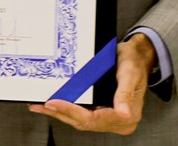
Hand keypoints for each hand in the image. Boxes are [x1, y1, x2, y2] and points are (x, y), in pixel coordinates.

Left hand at [28, 33, 154, 134]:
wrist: (137, 56)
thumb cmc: (134, 62)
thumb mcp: (130, 74)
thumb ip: (125, 94)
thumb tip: (124, 113)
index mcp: (127, 116)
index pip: (94, 119)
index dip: (72, 112)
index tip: (54, 103)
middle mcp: (118, 121)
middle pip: (84, 122)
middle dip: (61, 113)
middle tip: (41, 105)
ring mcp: (109, 118)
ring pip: (80, 120)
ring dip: (60, 113)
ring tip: (40, 106)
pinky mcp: (101, 111)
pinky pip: (82, 114)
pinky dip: (66, 110)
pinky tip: (53, 105)